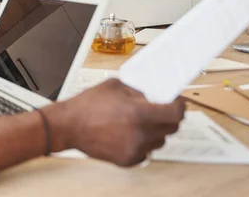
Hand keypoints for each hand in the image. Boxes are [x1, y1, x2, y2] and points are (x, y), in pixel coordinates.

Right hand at [42, 79, 184, 165]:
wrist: (68, 126)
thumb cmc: (87, 105)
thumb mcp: (115, 86)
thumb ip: (138, 91)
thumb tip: (153, 96)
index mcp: (139, 114)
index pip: (175, 113)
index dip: (180, 106)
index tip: (177, 102)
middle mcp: (140, 134)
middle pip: (171, 128)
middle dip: (168, 117)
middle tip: (159, 110)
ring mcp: (134, 149)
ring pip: (160, 141)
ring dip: (156, 131)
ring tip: (139, 123)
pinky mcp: (127, 160)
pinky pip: (146, 152)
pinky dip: (142, 143)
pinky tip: (128, 134)